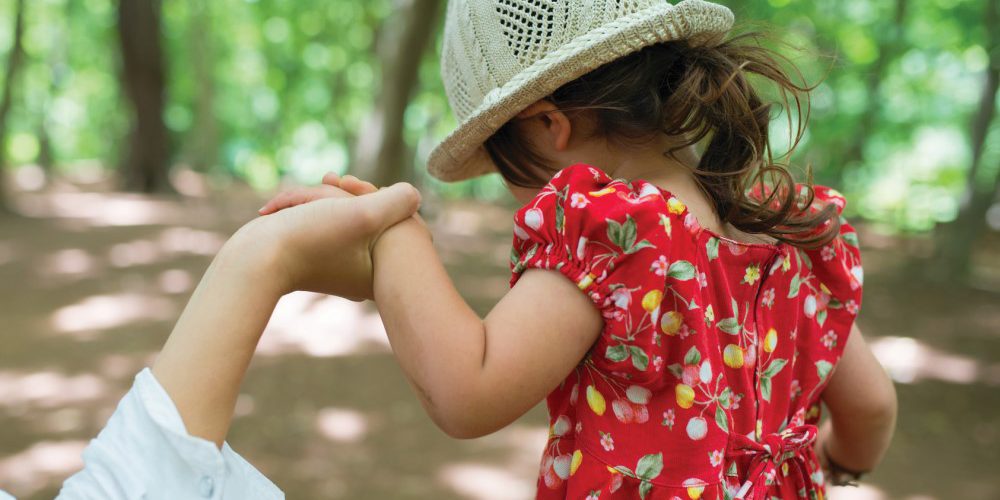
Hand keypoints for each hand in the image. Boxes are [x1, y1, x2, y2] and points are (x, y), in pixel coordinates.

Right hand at [242, 176, 419, 299]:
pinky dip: (312, 207)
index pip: (393, 221)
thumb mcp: (363, 214)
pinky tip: (295, 201)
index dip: (372, 196)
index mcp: (379, 273)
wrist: (254, 258)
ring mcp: (336, 269)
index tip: (348, 187)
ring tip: (314, 186)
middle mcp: (360, 275)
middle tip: (330, 181)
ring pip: (342, 217)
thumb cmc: (310, 237)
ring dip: (328, 197)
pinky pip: (322, 224)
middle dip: (349, 195)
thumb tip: (414, 196)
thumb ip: (397, 201)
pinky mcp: (313, 260)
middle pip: (368, 219)